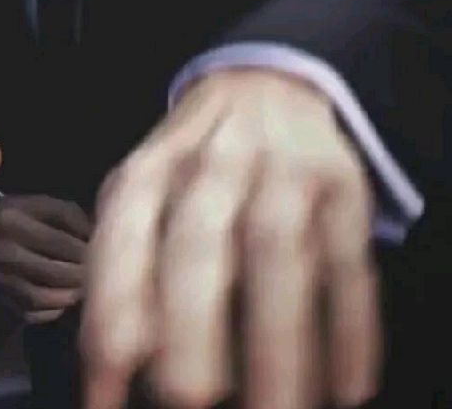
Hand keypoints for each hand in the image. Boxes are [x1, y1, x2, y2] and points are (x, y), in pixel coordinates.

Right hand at [0, 194, 90, 323]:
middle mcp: (2, 252)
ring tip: (86, 286)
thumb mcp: (38, 203)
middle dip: (81, 274)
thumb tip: (95, 236)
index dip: (85, 249)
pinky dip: (55, 309)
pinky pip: (33, 313)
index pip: (58, 242)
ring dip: (71, 295)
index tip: (101, 251)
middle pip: (53, 272)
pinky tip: (67, 298)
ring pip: (43, 297)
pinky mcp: (0, 300)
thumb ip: (68, 215)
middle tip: (99, 273)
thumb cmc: (14, 214)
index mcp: (11, 221)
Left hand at [80, 68, 378, 408]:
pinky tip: (346, 384)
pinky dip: (351, 326)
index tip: (108, 378)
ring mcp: (280, 172)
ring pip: (277, 254)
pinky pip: (347, 260)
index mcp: (151, 170)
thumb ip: (126, 264)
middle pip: (198, 243)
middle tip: (184, 399)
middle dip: (191, 327)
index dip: (112, 311)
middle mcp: (211, 166)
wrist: (262, 81)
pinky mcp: (341, 185)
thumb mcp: (144, 192)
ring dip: (277, 342)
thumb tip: (120, 356)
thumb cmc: (190, 161)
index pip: (123, 237)